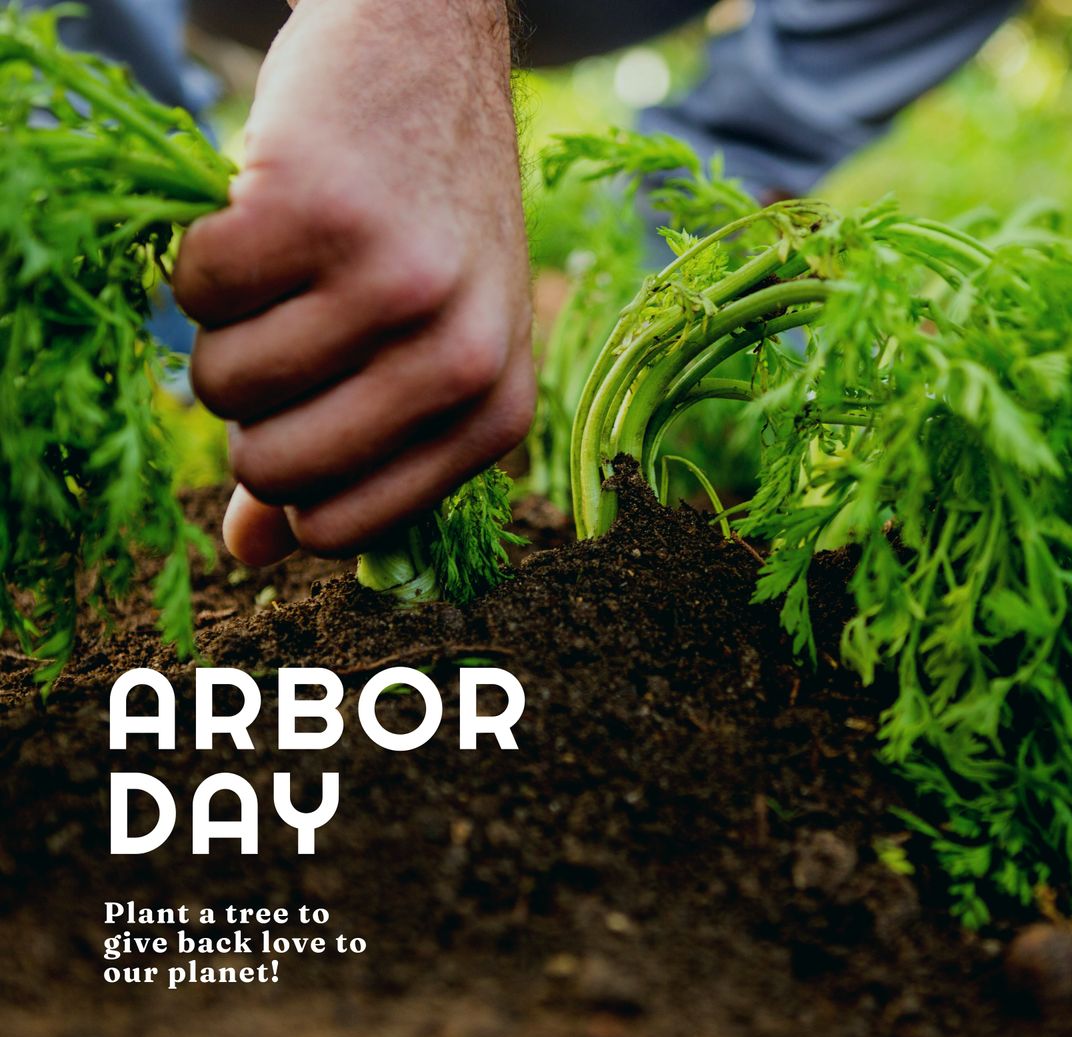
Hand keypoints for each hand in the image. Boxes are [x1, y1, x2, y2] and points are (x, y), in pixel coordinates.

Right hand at [173, 0, 534, 564]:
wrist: (429, 60)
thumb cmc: (422, 229)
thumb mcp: (419, 355)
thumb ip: (341, 462)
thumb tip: (251, 557)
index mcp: (493, 416)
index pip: (340, 528)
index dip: (293, 477)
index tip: (306, 409)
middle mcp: (461, 360)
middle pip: (271, 468)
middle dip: (251, 411)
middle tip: (289, 330)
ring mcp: (395, 282)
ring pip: (221, 385)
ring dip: (227, 331)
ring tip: (288, 268)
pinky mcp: (319, 206)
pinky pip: (193, 293)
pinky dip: (205, 257)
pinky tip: (267, 213)